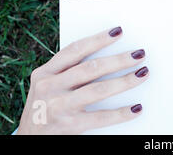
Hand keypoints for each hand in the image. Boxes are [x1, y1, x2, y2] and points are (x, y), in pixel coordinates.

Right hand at [17, 26, 148, 133]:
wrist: (29, 142)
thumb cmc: (45, 108)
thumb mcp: (47, 87)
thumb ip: (68, 73)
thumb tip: (109, 58)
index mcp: (44, 73)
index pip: (75, 50)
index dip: (98, 39)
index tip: (118, 31)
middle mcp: (49, 87)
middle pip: (91, 68)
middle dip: (119, 59)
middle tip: (140, 54)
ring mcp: (58, 107)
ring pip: (98, 89)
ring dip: (125, 81)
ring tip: (143, 73)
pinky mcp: (68, 126)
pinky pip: (100, 117)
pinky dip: (121, 113)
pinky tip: (136, 108)